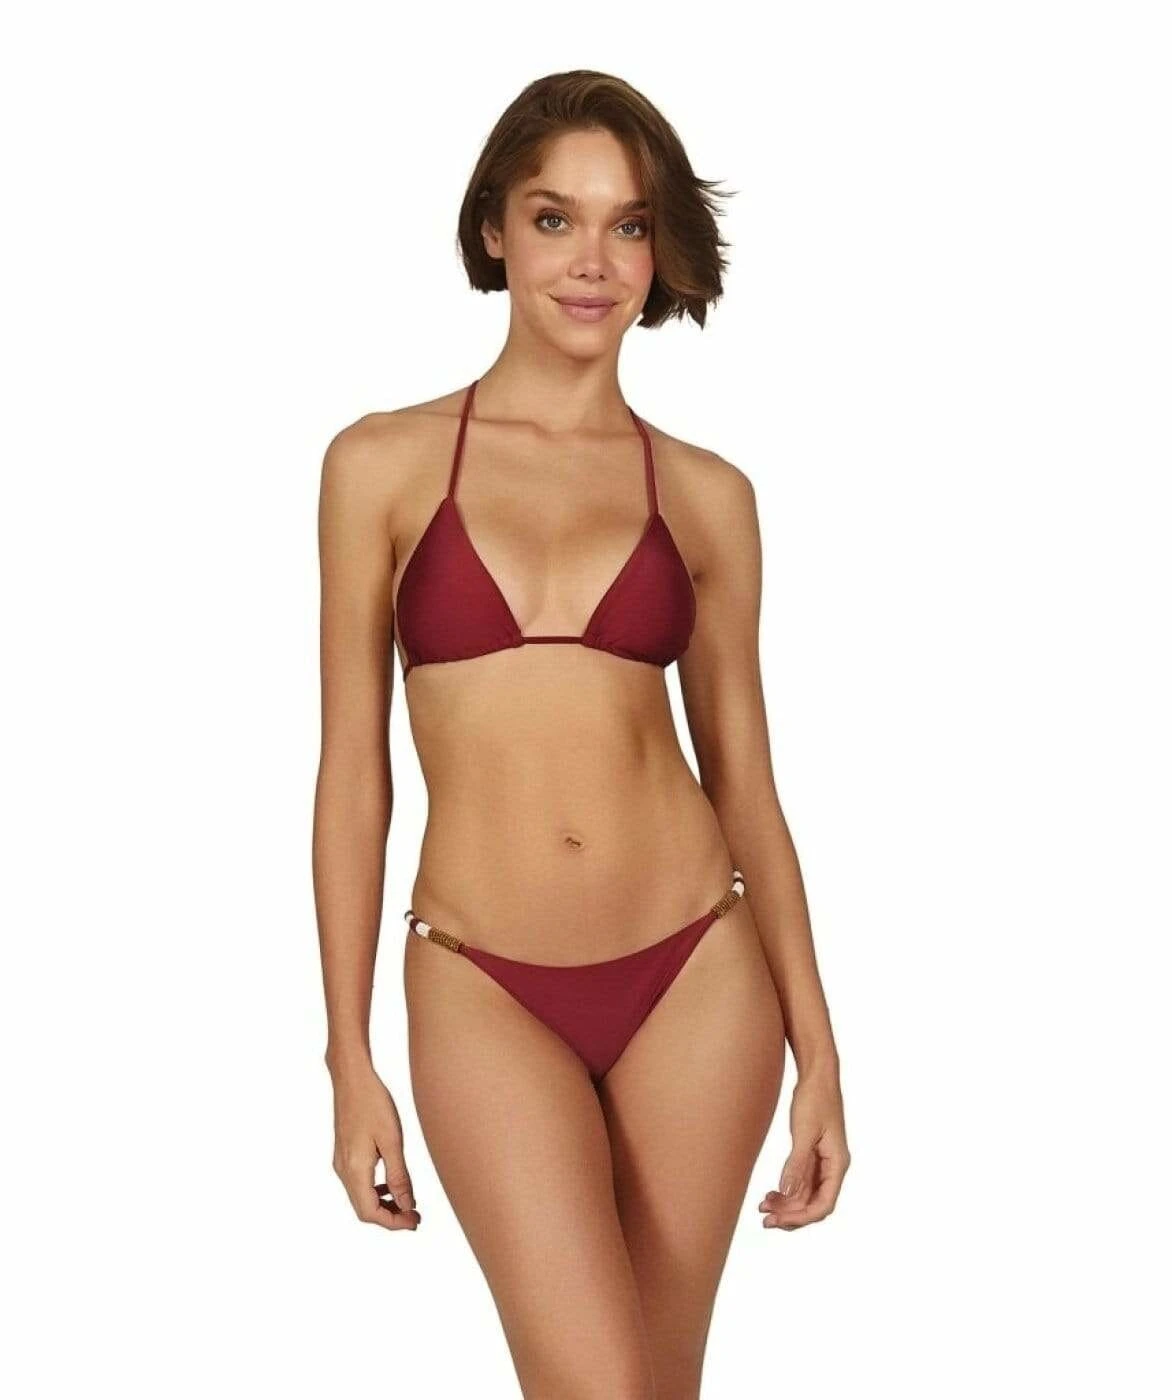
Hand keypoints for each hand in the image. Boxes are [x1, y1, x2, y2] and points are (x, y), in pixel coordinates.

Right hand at [330, 1062, 422, 1231]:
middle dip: (390, 1216)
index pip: (370, 1212)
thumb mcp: (392, 1140)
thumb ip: (399, 1176)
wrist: (352, 1078)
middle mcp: (343, 1171)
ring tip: (407, 1201)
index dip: (393, 1222)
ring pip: (360, 1197)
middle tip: (415, 1216)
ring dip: (383, 1204)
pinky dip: (375, 1190)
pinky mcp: (344, 1154)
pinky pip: (358, 1183)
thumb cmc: (374, 1103)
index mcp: (354, 1169)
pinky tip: (391, 1182)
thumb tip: (407, 1206)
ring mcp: (341, 1163)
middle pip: (364, 1209)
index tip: (415, 1222)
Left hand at [758, 1069, 848, 1229]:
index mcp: (838, 1164)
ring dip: (786, 1204)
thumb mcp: (804, 1131)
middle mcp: (832, 1167)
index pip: (824, 1204)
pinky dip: (786, 1190)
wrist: (816, 1075)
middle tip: (765, 1220)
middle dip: (791, 1215)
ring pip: (805, 1195)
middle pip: (814, 1204)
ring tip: (763, 1207)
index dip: (802, 1217)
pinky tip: (770, 1194)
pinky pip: (801, 1182)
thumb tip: (787, 1192)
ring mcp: (822, 1162)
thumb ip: (797, 1163)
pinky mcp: (812, 1154)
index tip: (779, 1221)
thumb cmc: (815, 1099)